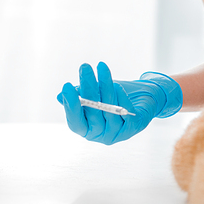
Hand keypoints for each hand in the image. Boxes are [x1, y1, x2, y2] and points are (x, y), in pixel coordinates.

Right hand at [57, 62, 182, 144]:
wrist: (142, 99)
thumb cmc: (112, 97)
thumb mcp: (95, 95)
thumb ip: (80, 97)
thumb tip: (61, 96)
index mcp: (87, 130)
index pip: (75, 122)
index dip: (71, 106)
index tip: (67, 86)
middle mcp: (100, 136)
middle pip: (92, 112)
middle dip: (88, 87)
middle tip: (85, 67)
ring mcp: (117, 133)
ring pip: (109, 108)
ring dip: (105, 86)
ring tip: (102, 68)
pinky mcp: (133, 127)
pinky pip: (125, 111)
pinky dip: (120, 97)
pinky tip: (117, 85)